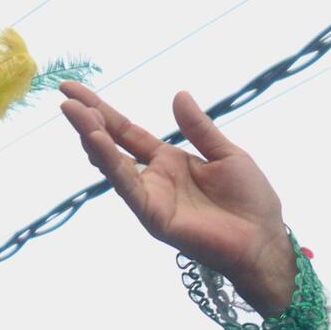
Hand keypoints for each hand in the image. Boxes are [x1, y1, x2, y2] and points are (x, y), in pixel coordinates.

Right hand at [59, 84, 295, 314]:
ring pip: (114, 166)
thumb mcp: (227, 155)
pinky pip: (128, 188)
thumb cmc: (251, 201)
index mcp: (169, 161)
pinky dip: (112, 166)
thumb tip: (178, 95)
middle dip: (88, 122)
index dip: (101, 111)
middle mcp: (154, 178)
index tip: (73, 89)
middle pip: (112, 146)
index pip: (126, 131)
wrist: (265, 239)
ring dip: (93, 140)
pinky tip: (96, 143)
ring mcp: (151, 199)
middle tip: (65, 97)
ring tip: (74, 114)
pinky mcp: (154, 217)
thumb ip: (199, 129)